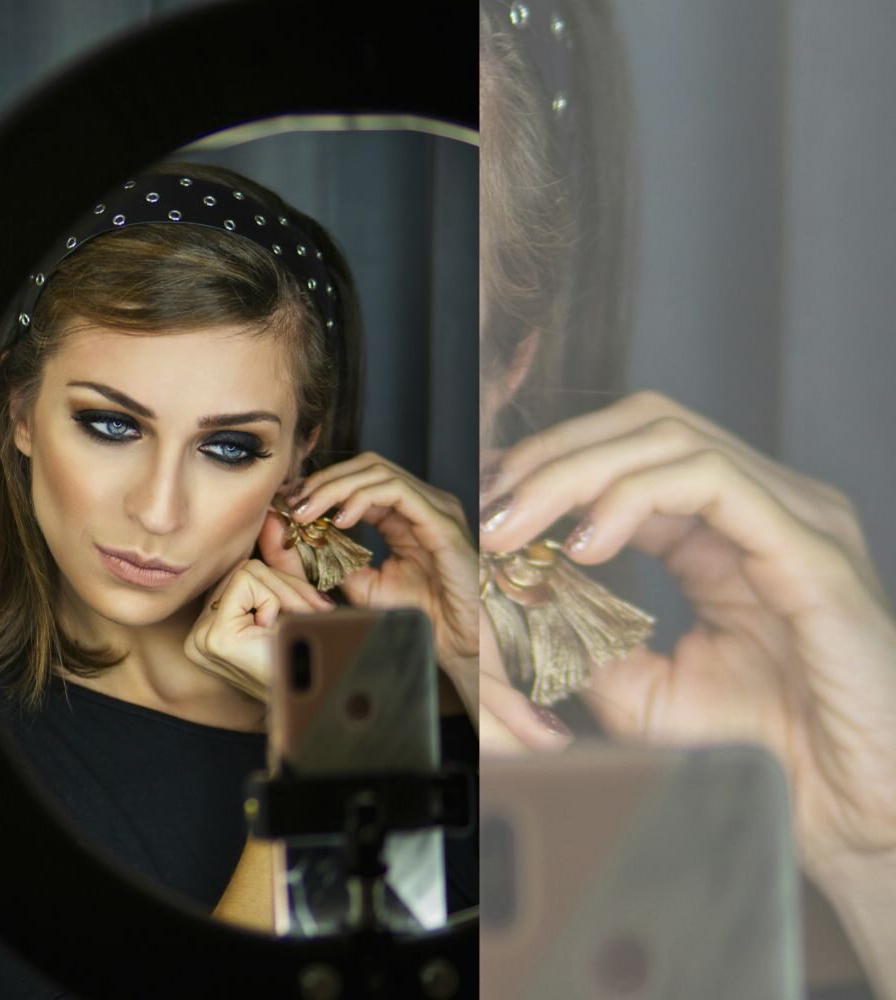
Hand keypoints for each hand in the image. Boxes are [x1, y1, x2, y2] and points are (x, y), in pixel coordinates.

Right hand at [183, 558, 334, 701]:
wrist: (322, 699)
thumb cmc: (314, 657)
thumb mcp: (292, 604)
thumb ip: (278, 567)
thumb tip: (271, 520)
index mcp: (213, 627)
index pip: (243, 573)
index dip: (283, 585)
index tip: (308, 612)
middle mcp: (198, 632)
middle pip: (244, 568)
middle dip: (286, 588)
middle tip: (309, 617)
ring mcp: (201, 636)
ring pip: (247, 570)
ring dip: (285, 595)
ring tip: (294, 629)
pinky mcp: (213, 636)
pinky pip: (247, 581)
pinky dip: (275, 600)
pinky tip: (278, 632)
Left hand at [272, 451, 559, 748]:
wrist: (457, 644)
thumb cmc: (418, 616)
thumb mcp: (360, 586)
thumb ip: (328, 561)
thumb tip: (287, 537)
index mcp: (404, 513)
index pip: (359, 478)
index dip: (321, 485)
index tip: (288, 503)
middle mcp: (422, 503)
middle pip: (367, 466)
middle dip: (324, 480)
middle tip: (292, 503)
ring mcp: (435, 509)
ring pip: (379, 472)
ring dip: (336, 487)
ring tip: (309, 512)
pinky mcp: (442, 523)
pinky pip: (399, 493)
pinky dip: (364, 498)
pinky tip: (341, 520)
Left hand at [480, 391, 895, 873]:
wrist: (846, 806)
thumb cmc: (762, 749)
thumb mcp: (642, 689)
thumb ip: (588, 639)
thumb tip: (520, 600)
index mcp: (728, 528)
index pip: (634, 450)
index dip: (553, 463)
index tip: (490, 503)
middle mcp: (765, 507)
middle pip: (647, 424)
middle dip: (555, 455)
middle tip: (494, 506)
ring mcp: (795, 519)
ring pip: (673, 439)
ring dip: (578, 472)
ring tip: (520, 524)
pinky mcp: (811, 550)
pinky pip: (715, 484)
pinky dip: (635, 499)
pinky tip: (587, 544)